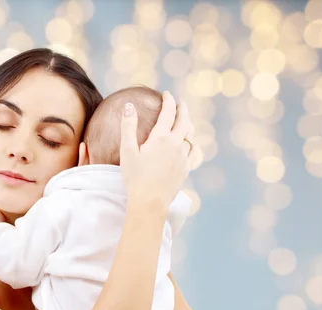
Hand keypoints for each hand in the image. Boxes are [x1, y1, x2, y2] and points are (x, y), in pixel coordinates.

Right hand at [119, 91, 196, 210]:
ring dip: (188, 125)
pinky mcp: (186, 169)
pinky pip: (194, 152)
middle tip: (180, 102)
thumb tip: (129, 106)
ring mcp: (183, 157)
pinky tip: (191, 145)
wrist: (150, 202)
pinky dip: (193, 143)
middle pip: (184, 121)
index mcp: (161, 138)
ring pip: (191, 135)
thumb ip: (128, 127)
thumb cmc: (135, 177)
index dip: (168, 101)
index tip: (166, 94)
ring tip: (185, 121)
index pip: (168, 113)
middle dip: (182, 109)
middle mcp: (176, 145)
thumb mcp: (127, 151)